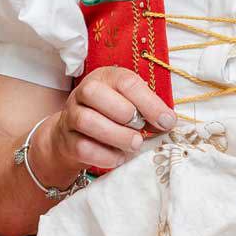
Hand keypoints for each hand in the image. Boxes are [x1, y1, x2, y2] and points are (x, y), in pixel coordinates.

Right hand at [32, 67, 175, 176]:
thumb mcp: (131, 104)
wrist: (75, 136)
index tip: (167, 122)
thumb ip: (148, 109)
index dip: (149, 103)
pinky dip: (106, 156)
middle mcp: (84, 92)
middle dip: (125, 115)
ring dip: (117, 136)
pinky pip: (83, 148)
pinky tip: (119, 157)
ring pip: (87, 121)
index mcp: (106, 78)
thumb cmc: (112, 116)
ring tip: (134, 144)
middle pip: (95, 94)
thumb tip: (168, 121)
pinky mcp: (67, 141)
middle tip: (142, 131)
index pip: (125, 82)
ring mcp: (71, 116)